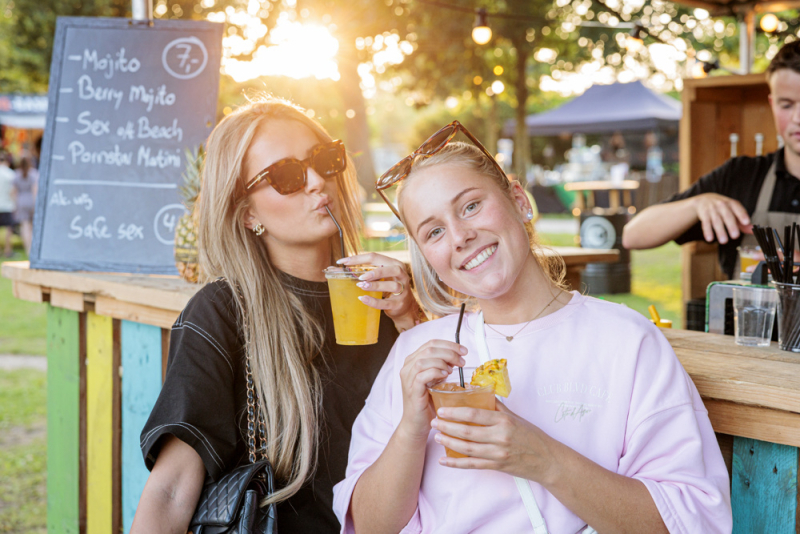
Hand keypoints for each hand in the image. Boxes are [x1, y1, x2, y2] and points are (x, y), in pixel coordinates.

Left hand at [339, 252, 419, 331]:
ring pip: (391, 285)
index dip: (358, 258)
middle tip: (360, 277)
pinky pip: (386, 302)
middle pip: (391, 269)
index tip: (343, 262)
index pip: (376, 257)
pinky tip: (363, 299)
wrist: (405, 306)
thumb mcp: (380, 277)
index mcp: (394, 264)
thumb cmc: (388, 288)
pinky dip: (374, 301)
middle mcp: (401, 275)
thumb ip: (364, 272)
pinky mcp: (398, 304)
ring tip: (361, 286)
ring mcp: (402, 290)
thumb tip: (334, 269)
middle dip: (375, 272)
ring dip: (375, 285)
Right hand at [398, 340, 466, 441]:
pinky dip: (435, 372)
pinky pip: (422, 375)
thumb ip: (442, 367)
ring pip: (424, 359)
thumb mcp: (435, 380)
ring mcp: (408, 379)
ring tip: (453, 369)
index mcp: (413, 362)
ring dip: (443, 361)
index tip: (463, 350)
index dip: (449, 344)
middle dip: (449, 352)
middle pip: (429, 349)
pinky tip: (444, 376)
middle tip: (462, 361)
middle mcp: (407, 367)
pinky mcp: (412, 390)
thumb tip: (457, 357)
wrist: (417, 424)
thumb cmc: (427, 402)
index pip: (431, 343)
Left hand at [431, 402, 559, 484]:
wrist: (547, 460)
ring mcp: (497, 454)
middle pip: (467, 432)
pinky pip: (472, 465)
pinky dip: (456, 464)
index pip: (474, 414)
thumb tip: (479, 394)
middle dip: (447, 427)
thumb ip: (496, 407)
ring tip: (437, 437)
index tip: (442, 410)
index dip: (455, 412)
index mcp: (503, 421)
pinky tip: (444, 461)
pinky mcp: (496, 467)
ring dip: (449, 443)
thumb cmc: (532, 437)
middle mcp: (500, 437)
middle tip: (435, 422)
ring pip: (467, 449)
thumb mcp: (515, 417)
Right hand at [691, 193, 750, 243]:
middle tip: (735, 236)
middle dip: (731, 226)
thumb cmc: (723, 208)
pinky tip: (710, 239)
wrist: (704, 200)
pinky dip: (707, 231)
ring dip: (720, 231)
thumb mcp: (733, 212)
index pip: (738, 208)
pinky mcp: (704, 215)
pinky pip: (705, 223)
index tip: (746, 222)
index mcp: (732, 204)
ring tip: (724, 241)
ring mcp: (712, 210)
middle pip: (727, 216)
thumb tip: (753, 231)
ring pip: (716, 221)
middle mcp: (722, 205)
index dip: (742, 215)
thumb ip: (743, 223)